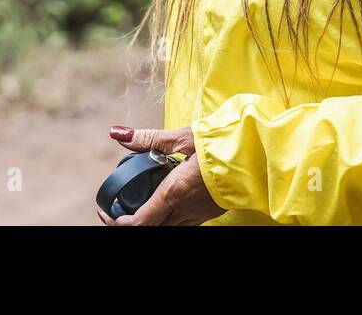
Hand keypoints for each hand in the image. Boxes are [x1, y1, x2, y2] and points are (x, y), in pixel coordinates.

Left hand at [96, 124, 224, 225]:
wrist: (256, 154)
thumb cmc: (219, 143)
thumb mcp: (181, 137)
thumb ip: (147, 138)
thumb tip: (117, 133)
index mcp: (174, 192)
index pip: (139, 223)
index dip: (117, 222)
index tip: (105, 210)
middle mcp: (185, 209)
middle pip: (150, 229)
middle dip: (130, 223)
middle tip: (117, 209)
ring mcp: (198, 215)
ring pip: (167, 228)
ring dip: (149, 221)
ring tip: (138, 205)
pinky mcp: (209, 214)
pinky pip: (182, 223)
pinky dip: (166, 218)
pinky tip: (166, 201)